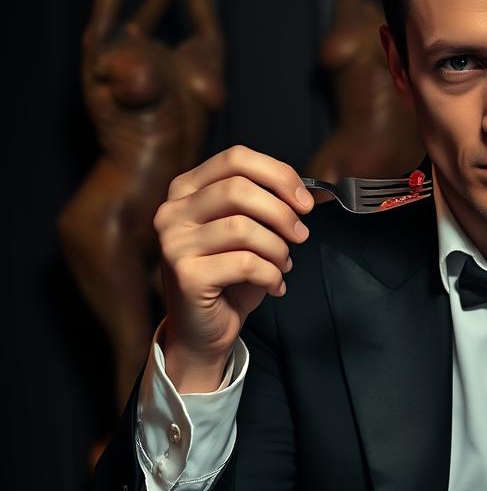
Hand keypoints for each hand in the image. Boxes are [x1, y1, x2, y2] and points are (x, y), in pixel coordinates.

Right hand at [154, 145, 312, 390]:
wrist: (203, 331)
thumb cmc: (230, 278)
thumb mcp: (250, 233)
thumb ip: (269, 207)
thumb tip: (311, 194)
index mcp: (187, 190)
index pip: (235, 159)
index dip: (277, 174)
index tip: (305, 201)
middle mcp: (172, 212)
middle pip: (239, 188)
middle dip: (282, 212)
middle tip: (302, 235)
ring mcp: (174, 243)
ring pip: (244, 228)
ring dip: (278, 248)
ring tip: (284, 264)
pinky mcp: (186, 274)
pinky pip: (245, 263)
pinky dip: (272, 274)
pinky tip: (274, 285)